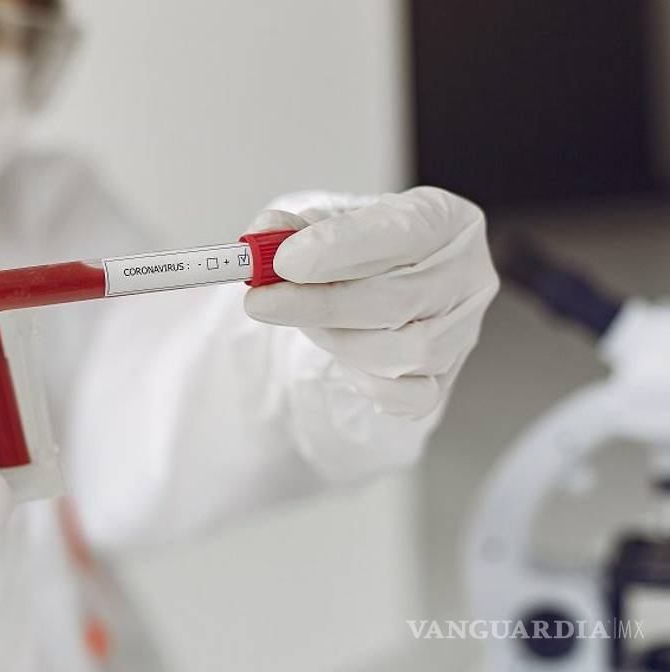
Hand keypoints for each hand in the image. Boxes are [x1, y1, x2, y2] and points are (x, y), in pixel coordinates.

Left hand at [244, 187, 498, 417]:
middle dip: (318, 303)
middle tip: (261, 301)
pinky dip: (365, 380)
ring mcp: (464, 330)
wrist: (380, 286)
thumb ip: (291, 227)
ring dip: (337, 339)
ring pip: (403, 351)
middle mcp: (466, 274)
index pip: (401, 231)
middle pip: (397, 298)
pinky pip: (408, 396)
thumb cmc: (357, 251)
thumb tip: (261, 237)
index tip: (284, 260)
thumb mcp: (326, 223)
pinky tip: (341, 356)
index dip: (340, 246)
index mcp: (445, 219)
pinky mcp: (448, 377)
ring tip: (306, 321)